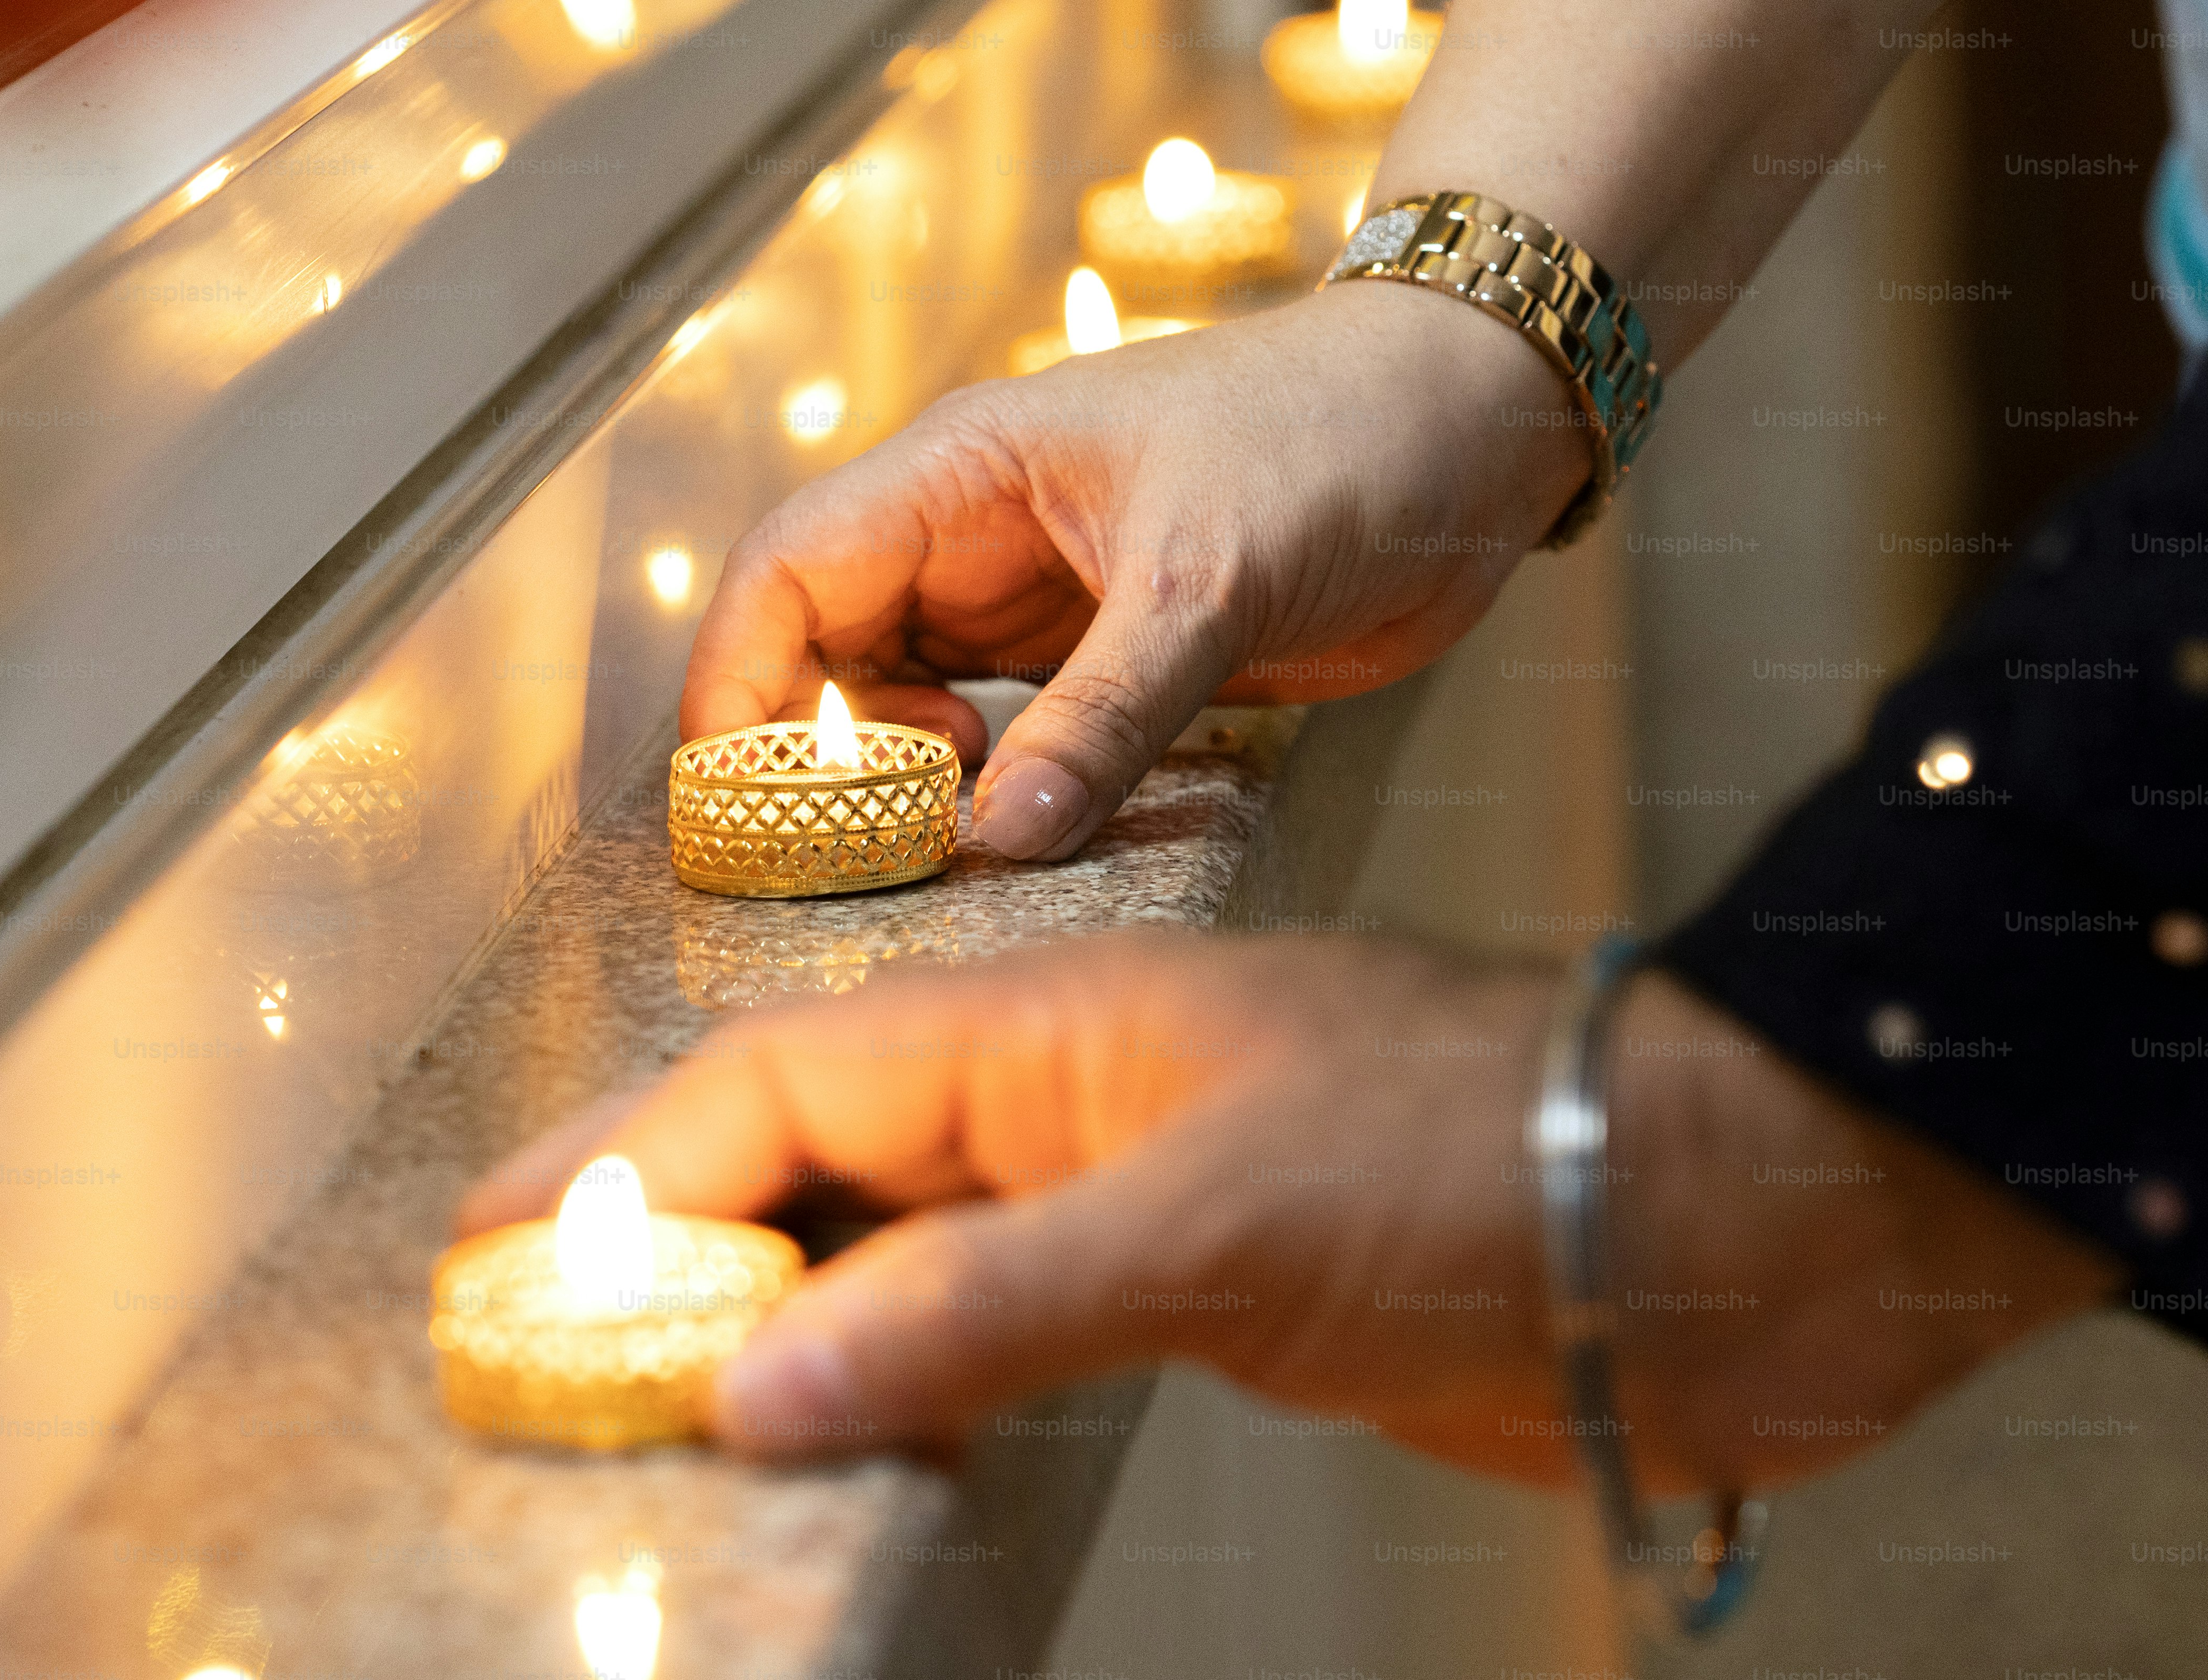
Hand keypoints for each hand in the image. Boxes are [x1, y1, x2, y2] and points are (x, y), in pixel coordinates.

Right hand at [461, 934, 2117, 1490]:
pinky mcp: (1196, 1294)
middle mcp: (1074, 1100)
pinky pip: (997, 1327)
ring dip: (785, 1314)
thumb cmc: (1479, 1157)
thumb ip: (974, 1304)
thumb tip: (759, 1385)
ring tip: (657, 1395)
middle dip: (681, 1234)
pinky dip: (903, 1378)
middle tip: (543, 1330)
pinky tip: (847, 1433)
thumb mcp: (1208, 1220)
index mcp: (1057, 1023)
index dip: (634, 1156)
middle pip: (825, 1155)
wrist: (1703, 1229)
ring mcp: (1132, 1197)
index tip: (506, 1238)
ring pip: (903, 1247)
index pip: (789, 1078)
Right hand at [679, 282, 1589, 859]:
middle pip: (823, 647)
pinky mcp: (1099, 658)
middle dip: (803, 752)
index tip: (736, 796)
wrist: (1471, 429)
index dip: (739, 681)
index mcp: (965, 472)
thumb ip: (1104, 712)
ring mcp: (1034, 600)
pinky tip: (1005, 829)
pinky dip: (981, 791)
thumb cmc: (1339, 442)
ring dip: (889, 782)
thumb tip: (996, 836)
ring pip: (901, 700)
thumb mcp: (1211, 578)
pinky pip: (1000, 736)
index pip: (789, 569)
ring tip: (921, 851)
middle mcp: (976, 535)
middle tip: (831, 858)